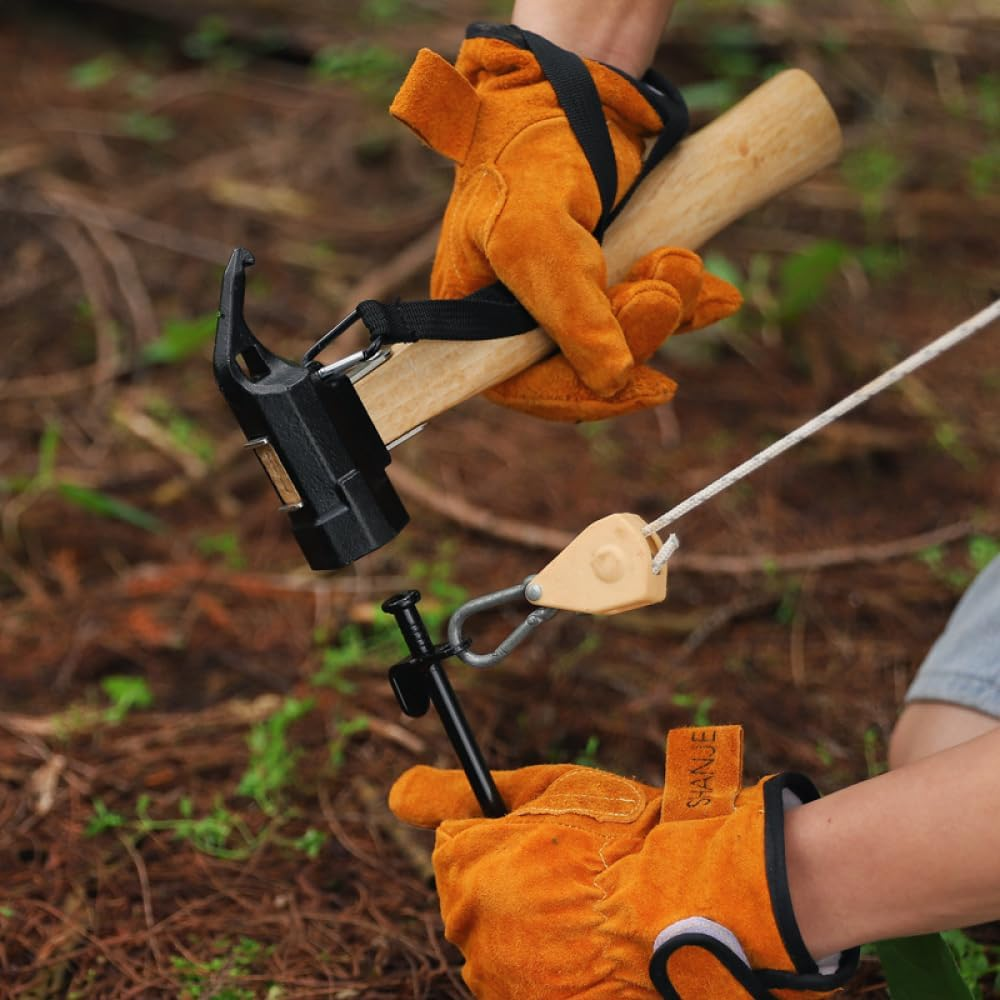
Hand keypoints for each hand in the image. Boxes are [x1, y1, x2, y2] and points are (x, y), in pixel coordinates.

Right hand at [390, 26, 740, 420]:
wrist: (569, 92)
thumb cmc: (526, 158)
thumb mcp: (534, 237)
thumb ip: (569, 313)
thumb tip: (613, 381)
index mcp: (476, 321)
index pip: (524, 387)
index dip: (578, 397)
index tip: (636, 385)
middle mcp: (520, 318)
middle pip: (586, 366)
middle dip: (636, 333)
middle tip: (662, 288)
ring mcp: (570, 297)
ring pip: (629, 339)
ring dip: (667, 308)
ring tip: (680, 260)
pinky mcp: (612, 275)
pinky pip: (655, 310)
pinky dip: (689, 300)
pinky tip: (715, 292)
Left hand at [390, 726, 857, 998]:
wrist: (689, 902)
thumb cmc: (620, 836)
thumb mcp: (542, 791)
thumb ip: (457, 794)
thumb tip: (398, 790)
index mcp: (466, 870)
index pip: (454, 847)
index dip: (498, 836)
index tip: (537, 836)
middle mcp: (473, 931)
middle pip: (473, 900)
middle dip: (508, 883)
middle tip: (567, 872)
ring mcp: (505, 982)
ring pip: (500, 945)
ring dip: (528, 930)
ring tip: (585, 911)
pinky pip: (528, 984)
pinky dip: (551, 968)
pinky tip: (588, 949)